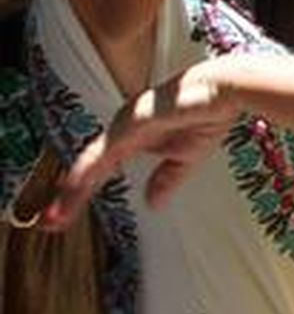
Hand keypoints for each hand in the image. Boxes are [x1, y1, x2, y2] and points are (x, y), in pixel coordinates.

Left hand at [43, 62, 234, 227]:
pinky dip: (84, 175)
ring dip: (71, 193)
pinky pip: (101, 155)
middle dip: (67, 197)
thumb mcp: (186, 157)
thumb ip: (166, 179)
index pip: (100, 168)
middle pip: (87, 168)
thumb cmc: (207, 113)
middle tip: (50, 222)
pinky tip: (72, 192)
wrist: (222, 90)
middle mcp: (122, 130)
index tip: (65, 215)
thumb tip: (153, 203)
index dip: (82, 191)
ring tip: (56, 217)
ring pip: (88, 165)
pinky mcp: (129, 125)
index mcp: (133, 136)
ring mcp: (123, 126)